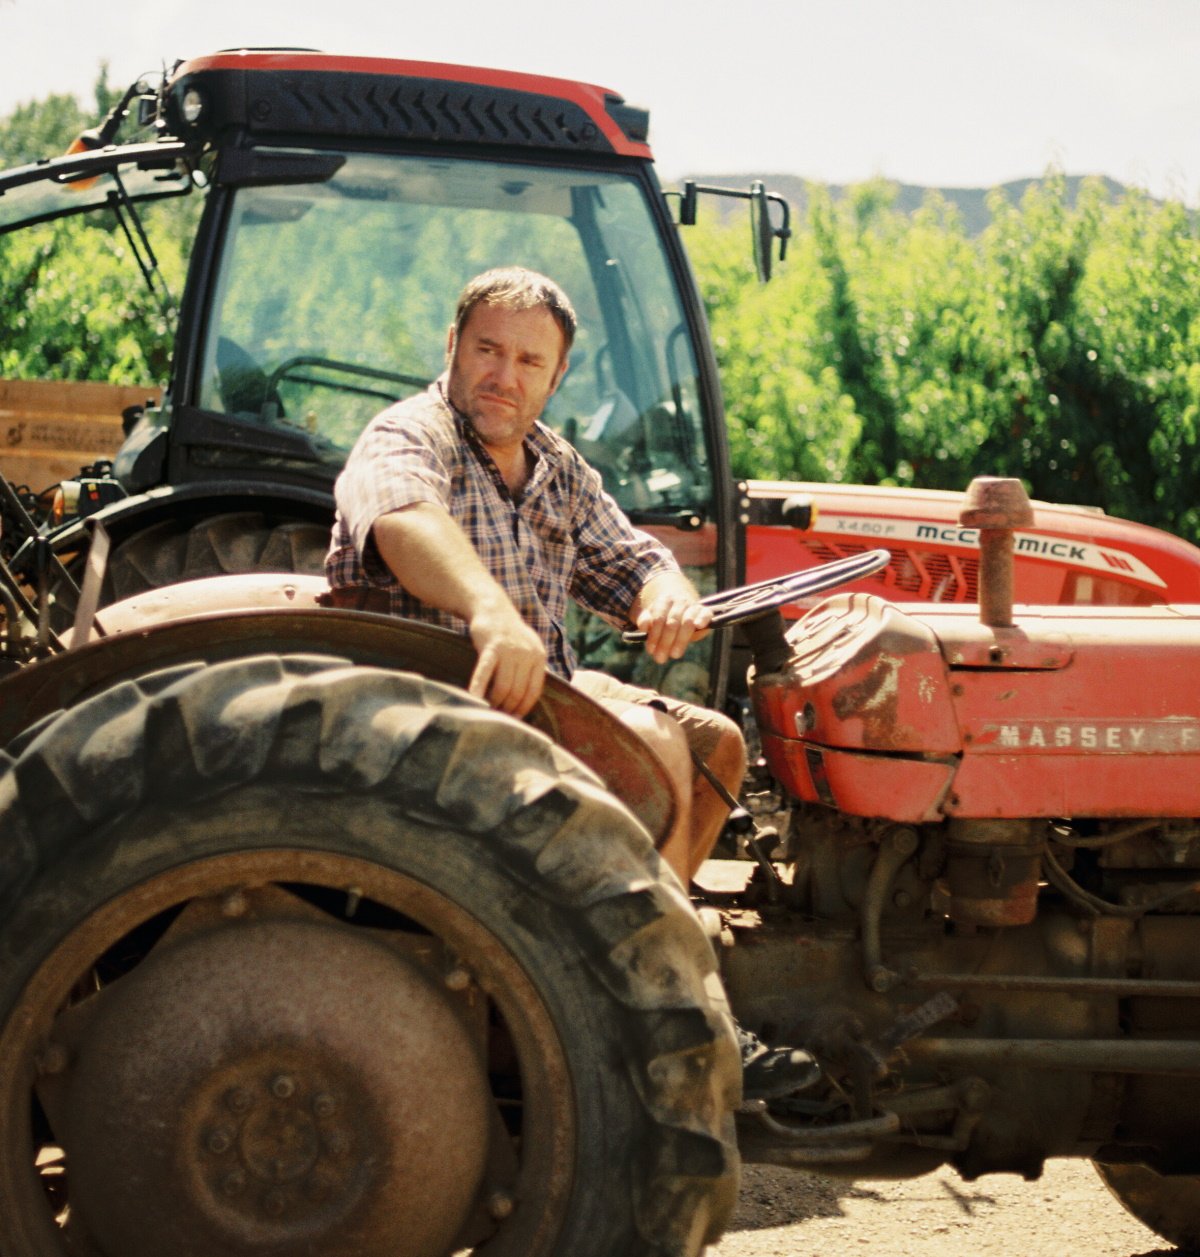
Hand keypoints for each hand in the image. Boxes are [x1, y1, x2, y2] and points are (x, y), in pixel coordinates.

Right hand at [467, 601, 546, 717]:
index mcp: (539, 656)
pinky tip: (474, 699)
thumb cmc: (508, 634)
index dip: (523, 708)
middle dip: (508, 708)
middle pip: (518, 692)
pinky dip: (479, 688)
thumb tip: (526, 701)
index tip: (515, 718)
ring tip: (489, 710)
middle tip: (498, 717)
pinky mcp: (491, 647)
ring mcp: (509, 650)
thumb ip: (530, 670)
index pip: (534, 691)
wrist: (492, 608)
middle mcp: (527, 654)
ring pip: (504, 687)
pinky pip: (485, 673)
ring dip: (496, 702)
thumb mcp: (528, 648)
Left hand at [635, 585, 711, 665]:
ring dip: (680, 640)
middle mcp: (679, 601)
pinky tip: (698, 625)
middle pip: (672, 623)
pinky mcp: (705, 612)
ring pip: (687, 621)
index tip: (650, 650)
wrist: (681, 604)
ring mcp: (693, 606)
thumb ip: (644, 620)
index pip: (658, 618)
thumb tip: (643, 627)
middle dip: (665, 642)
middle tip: (660, 659)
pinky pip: (706, 613)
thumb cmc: (664, 614)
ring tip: (675, 655)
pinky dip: (703, 618)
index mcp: (664, 600)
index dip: (654, 635)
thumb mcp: (650, 616)